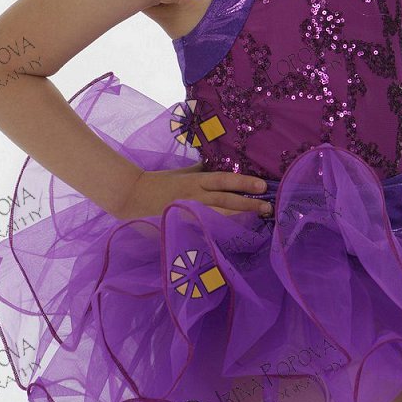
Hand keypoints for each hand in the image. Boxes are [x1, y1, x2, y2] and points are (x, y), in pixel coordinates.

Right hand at [113, 162, 272, 220]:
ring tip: (257, 220)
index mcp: (195, 181)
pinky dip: (220, 232)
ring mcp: (189, 213)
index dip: (244, 182)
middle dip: (248, 204)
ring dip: (240, 219)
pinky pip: (205, 230)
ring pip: (219, 217)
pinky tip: (235, 235)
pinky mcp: (182, 226)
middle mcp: (195, 197)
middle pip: (226, 201)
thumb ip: (202, 171)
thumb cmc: (160, 182)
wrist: (132, 197)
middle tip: (268, 208)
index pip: (224, 180)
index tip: (262, 185)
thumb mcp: (183, 172)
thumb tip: (224, 165)